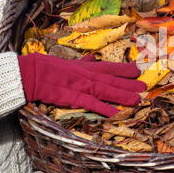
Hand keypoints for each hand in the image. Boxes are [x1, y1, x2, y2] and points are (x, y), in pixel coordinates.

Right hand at [18, 53, 145, 116]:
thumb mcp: (67, 63)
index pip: (108, 67)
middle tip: (144, 86)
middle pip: (111, 80)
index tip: (138, 70)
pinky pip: (90, 104)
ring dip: (122, 95)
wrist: (29, 74)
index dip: (124, 69)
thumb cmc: (47, 67)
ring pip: (105, 91)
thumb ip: (82, 62)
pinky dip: (103, 108)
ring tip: (137, 100)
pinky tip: (116, 114)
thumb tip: (93, 58)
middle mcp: (86, 75)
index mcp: (85, 67)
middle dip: (128, 83)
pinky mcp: (72, 97)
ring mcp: (80, 86)